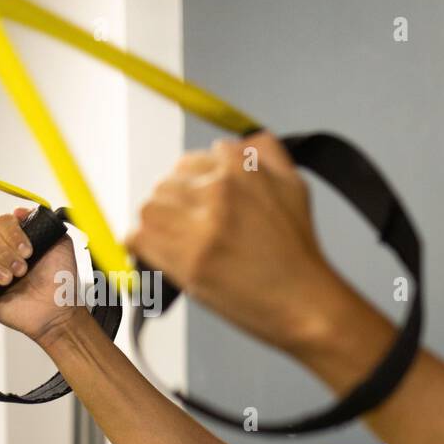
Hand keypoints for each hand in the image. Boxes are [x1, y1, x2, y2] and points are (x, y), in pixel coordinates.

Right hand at [0, 208, 81, 343]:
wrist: (55, 311)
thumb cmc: (60, 282)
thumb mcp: (62, 247)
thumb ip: (47, 225)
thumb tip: (23, 211)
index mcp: (16, 239)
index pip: (3, 222)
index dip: (13, 233)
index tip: (28, 250)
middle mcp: (0, 250)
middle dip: (5, 253)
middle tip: (22, 269)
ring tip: (9, 279)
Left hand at [124, 131, 342, 356]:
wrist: (305, 304)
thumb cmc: (299, 254)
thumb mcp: (294, 186)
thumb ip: (266, 153)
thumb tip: (242, 139)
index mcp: (242, 165)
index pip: (192, 160)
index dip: (197, 187)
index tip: (207, 208)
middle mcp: (219, 189)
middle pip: (167, 183)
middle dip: (179, 207)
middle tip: (199, 232)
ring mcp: (201, 225)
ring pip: (150, 208)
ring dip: (161, 226)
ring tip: (184, 244)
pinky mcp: (187, 259)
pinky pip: (138, 238)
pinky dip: (146, 249)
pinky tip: (168, 257)